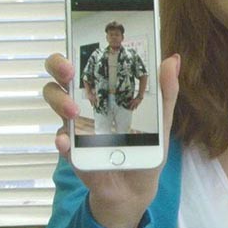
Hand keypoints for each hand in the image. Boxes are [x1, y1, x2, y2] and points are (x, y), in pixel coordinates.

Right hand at [43, 52, 180, 227]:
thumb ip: (166, 91)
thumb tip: (172, 59)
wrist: (137, 188)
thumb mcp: (162, 120)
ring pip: (54, 101)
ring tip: (73, 111)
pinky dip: (61, 141)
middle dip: (58, 66)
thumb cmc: (145, 149)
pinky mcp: (73, 151)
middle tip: (69, 71)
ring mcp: (75, 125)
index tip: (79, 39)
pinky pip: (60, 141)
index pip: (83, 60)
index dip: (76, 46)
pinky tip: (66, 142)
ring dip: (59, 101)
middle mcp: (83, 102)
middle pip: (58, 75)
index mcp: (103, 90)